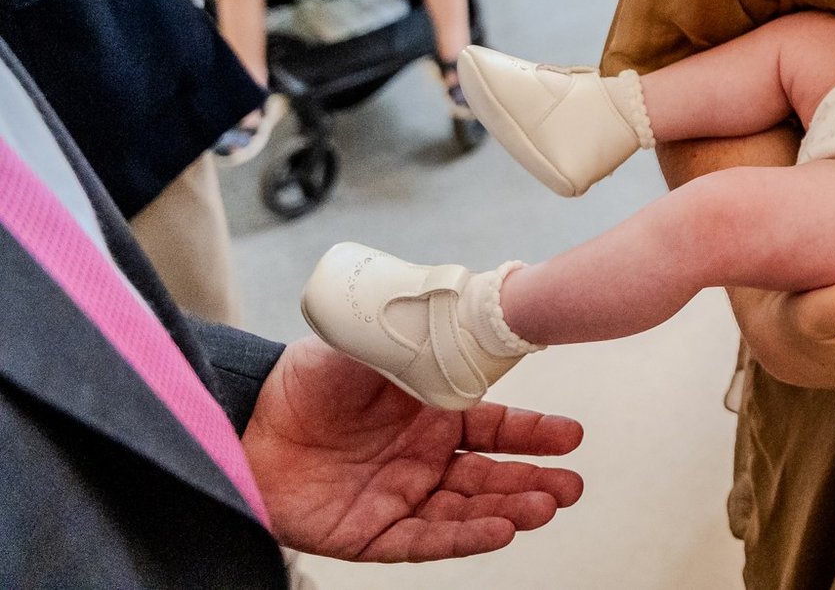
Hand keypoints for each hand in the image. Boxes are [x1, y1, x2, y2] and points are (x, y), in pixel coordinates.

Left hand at [240, 340, 582, 561]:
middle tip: (570, 485)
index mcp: (428, 412)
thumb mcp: (371, 344)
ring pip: (466, 509)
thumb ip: (422, 341)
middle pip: (490, 475)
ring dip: (509, 509)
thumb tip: (474, 319)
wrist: (239, 423)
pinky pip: (423, 540)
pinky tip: (498, 531)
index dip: (533, 433)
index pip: (495, 427)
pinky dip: (463, 538)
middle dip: (534, 480)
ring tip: (546, 507)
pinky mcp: (368, 532)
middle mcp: (420, 457)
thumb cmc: (301, 380)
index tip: (571, 436)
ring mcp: (398, 495)